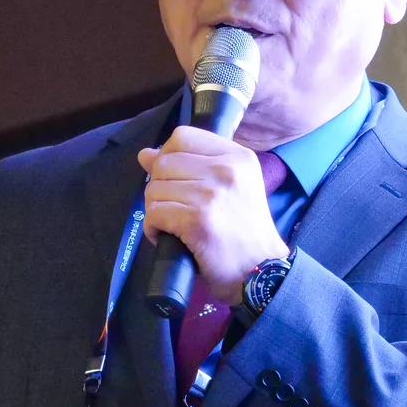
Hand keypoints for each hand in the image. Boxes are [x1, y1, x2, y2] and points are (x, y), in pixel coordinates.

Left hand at [138, 126, 289, 305]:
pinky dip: (153, 228)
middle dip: (159, 187)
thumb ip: (191, 165)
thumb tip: (145, 154)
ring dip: (155, 210)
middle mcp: (226, 169)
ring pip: (154, 189)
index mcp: (237, 156)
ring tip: (172, 224)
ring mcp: (211, 194)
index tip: (174, 178)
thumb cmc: (244, 230)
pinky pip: (154, 213)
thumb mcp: (230, 188)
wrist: (262, 271)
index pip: (182, 136)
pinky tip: (167, 236)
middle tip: (173, 207)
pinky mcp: (197, 220)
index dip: (167, 155)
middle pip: (163, 163)